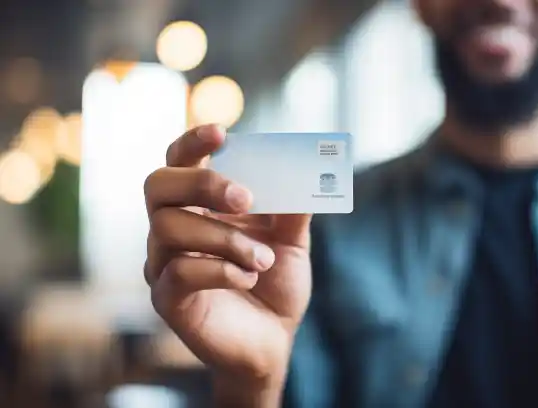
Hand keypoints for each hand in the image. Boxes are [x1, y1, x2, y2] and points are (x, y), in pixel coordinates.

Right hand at [144, 124, 311, 389]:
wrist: (273, 341)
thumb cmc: (275, 284)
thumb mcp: (291, 241)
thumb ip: (291, 207)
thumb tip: (303, 169)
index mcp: (199, 205)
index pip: (179, 161)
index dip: (192, 142)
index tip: (221, 133)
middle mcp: (172, 228)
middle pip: (158, 185)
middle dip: (202, 183)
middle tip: (245, 198)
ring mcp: (163, 263)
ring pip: (168, 228)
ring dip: (225, 238)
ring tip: (263, 259)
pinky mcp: (167, 298)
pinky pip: (179, 271)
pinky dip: (222, 270)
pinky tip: (248, 279)